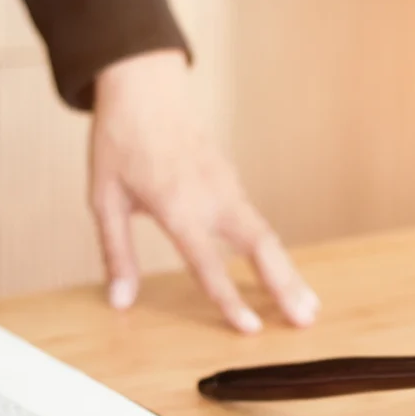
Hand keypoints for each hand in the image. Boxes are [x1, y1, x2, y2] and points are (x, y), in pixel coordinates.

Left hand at [88, 49, 319, 332]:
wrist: (144, 85)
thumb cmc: (119, 141)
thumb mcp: (104, 198)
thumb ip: (116, 253)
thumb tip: (120, 301)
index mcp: (177, 205)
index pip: (208, 262)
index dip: (230, 299)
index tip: (252, 329)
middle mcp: (212, 197)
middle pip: (260, 247)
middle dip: (285, 286)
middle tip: (307, 320)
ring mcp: (228, 187)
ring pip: (267, 236)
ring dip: (290, 273)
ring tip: (310, 307)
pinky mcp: (233, 181)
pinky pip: (259, 223)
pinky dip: (276, 253)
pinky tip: (285, 277)